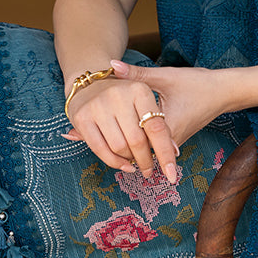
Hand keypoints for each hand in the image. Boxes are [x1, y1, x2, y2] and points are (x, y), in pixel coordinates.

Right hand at [63, 72, 178, 183]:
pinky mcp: (82, 117)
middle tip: (149, 170)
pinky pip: (100, 149)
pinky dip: (114, 162)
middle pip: (137, 141)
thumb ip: (160, 123)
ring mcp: (99, 106)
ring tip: (135, 162)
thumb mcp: (146, 100)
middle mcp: (118, 95)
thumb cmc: (125, 96)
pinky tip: (123, 165)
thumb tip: (175, 150)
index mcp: (140, 90)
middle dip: (146, 161)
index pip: (156, 128)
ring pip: (119, 147)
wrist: (90, 82)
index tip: (172, 174)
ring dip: (130, 161)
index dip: (165, 153)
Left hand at [64, 60, 237, 182]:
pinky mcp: (173, 138)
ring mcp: (171, 142)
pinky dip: (132, 143)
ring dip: (120, 147)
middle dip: (104, 146)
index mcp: (163, 127)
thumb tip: (111, 65)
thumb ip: (136, 74)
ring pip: (140, 151)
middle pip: (131, 152)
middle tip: (72, 139)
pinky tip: (115, 137)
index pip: (129, 141)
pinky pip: (149, 146)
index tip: (75, 137)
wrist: (223, 93)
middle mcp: (167, 140)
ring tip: (85, 140)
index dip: (100, 136)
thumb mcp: (165, 76)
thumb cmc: (198, 84)